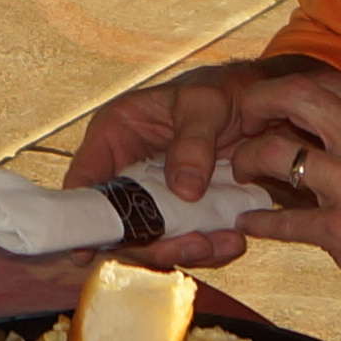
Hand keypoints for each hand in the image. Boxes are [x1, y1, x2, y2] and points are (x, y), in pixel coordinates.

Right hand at [64, 58, 337, 265]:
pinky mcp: (182, 213)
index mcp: (114, 135)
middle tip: (192, 246)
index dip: (80, 218)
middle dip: (152, 243)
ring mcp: (154, 196)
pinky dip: (208, 248)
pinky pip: (185, 239)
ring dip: (185, 249)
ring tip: (224, 244)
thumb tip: (184, 191)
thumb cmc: (221, 91)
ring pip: (153, 238)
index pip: (84, 181)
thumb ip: (193, 142)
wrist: (261, 105)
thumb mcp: (206, 104)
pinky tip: (232, 241)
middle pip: (118, 223)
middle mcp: (126, 171)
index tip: (86, 249)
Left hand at [222, 62, 340, 338]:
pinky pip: (284, 220)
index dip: (287, 87)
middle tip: (240, 121)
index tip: (267, 102)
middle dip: (257, 104)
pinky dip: (259, 220)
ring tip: (240, 170)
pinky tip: (248, 222)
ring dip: (248, 159)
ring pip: (278, 153)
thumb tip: (334, 121)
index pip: (327, 82)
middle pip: (297, 98)